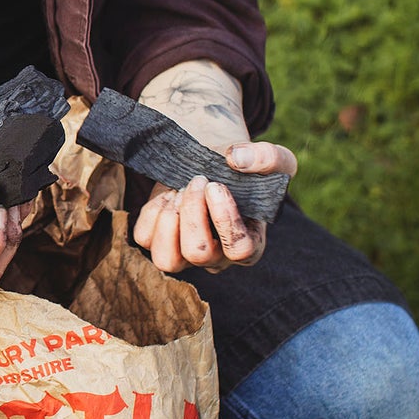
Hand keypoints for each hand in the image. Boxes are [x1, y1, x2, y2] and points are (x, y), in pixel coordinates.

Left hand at [132, 140, 296, 273]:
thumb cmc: (246, 168)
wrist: (214, 160)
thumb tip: (236, 159)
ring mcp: (184, 253)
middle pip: (198, 254)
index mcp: (249, 245)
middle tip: (198, 180)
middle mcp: (216, 257)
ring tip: (180, 189)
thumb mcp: (273, 159)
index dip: (225, 219)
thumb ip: (268, 158)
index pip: (239, 250)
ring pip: (166, 260)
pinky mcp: (158, 241)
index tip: (216, 186)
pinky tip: (168, 192)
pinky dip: (153, 211)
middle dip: (193, 212)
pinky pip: (145, 238)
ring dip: (169, 219)